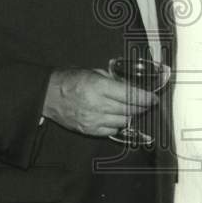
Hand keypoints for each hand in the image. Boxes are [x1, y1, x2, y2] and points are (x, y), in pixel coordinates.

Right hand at [42, 68, 156, 136]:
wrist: (48, 95)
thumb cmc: (69, 80)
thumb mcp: (93, 72)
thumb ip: (112, 80)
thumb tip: (130, 85)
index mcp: (99, 87)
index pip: (130, 95)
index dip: (145, 98)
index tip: (153, 98)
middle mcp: (97, 104)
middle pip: (129, 109)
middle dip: (141, 107)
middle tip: (147, 104)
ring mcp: (93, 119)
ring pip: (123, 121)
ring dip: (131, 115)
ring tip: (132, 109)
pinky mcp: (89, 129)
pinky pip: (112, 130)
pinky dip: (118, 124)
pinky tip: (118, 117)